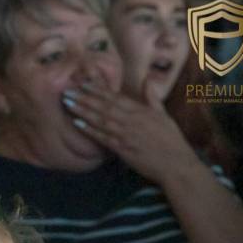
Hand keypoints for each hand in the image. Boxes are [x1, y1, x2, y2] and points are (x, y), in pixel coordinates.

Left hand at [63, 81, 198, 184]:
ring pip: (101, 119)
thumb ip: (152, 97)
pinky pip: (103, 137)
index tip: (83, 83)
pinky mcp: (123, 149)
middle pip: (104, 106)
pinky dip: (89, 130)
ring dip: (83, 110)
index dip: (98, 89)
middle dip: (84, 97)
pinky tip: (76, 123)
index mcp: (141, 110)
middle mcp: (132, 120)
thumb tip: (147, 79)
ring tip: (67, 103)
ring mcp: (126, 134)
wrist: (176, 163)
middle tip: (67, 90)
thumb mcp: (163, 115)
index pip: (116, 97)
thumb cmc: (171, 140)